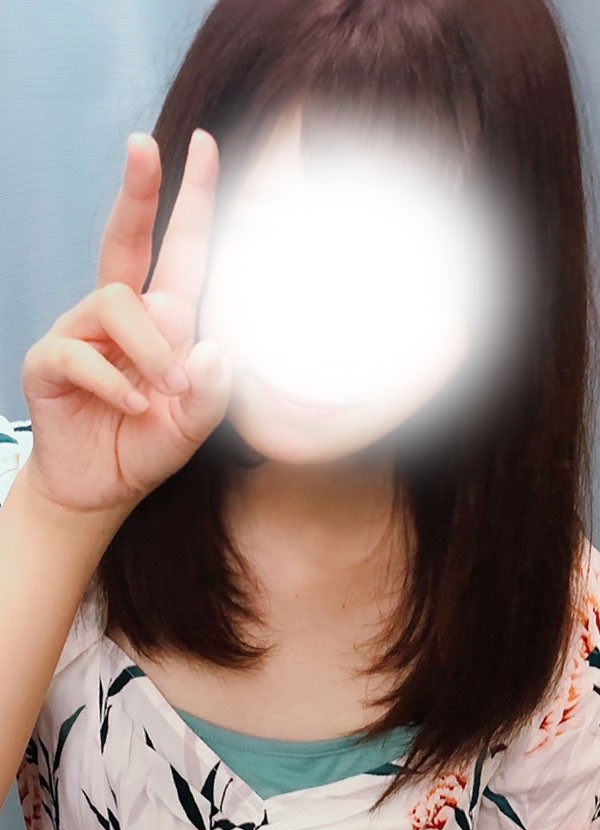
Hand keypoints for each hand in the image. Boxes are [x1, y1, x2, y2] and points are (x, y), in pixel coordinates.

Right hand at [21, 130, 230, 514]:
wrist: (100, 487)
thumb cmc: (146, 445)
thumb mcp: (193, 426)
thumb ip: (212, 394)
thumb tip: (212, 350)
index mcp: (165, 322)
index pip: (182, 250)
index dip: (193, 199)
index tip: (204, 144)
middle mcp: (123, 317)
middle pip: (126, 238)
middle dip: (139, 191)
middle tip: (145, 144)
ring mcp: (82, 334)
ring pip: (116, 300)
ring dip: (148, 348)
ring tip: (160, 392)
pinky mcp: (51, 361)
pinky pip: (80, 351)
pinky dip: (111, 382)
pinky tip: (129, 407)